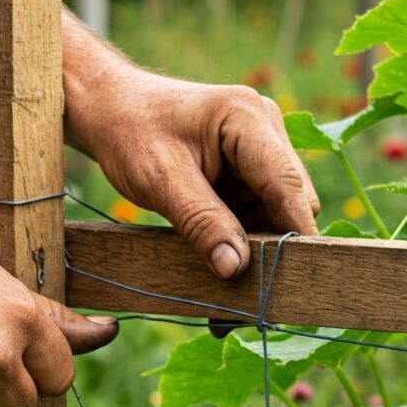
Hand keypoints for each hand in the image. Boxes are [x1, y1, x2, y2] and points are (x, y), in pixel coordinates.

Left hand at [66, 64, 319, 279]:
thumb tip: (234, 268)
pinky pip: (258, 211)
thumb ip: (201, 222)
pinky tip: (221, 263)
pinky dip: (243, 239)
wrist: (111, 110)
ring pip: (276, 212)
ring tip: (224, 289)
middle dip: (272, 247)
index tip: (293, 280)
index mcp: (248, 119)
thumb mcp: (160, 180)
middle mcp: (265, 129)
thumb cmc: (131, 133)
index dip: (294, 235)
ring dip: (256, 248)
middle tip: (243, 295)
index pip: (287, 185)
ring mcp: (260, 148)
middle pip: (290, 202)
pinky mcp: (249, 168)